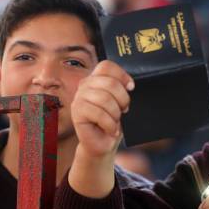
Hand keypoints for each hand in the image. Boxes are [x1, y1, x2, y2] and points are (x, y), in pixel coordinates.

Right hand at [69, 60, 133, 197]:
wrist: (103, 143)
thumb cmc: (113, 120)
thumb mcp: (120, 102)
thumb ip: (121, 89)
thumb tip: (130, 85)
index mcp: (96, 78)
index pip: (107, 66)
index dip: (122, 76)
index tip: (131, 88)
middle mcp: (85, 85)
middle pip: (109, 82)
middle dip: (123, 99)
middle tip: (123, 110)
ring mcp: (79, 98)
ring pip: (104, 99)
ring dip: (115, 114)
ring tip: (115, 121)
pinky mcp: (76, 113)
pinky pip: (98, 114)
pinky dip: (110, 125)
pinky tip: (111, 130)